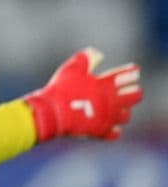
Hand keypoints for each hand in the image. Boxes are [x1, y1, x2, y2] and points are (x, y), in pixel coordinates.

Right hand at [24, 47, 142, 142]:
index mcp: (106, 85)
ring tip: (120, 107)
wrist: (52, 113)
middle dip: (134, 91)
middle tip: (132, 89)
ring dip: (124, 110)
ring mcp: (108, 118)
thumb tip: (98, 53)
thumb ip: (87, 58)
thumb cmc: (61, 89)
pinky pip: (115, 132)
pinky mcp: (101, 132)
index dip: (131, 72)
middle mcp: (112, 102)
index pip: (126, 76)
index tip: (134, 69)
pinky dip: (114, 128)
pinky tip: (110, 125)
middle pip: (135, 96)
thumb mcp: (72, 68)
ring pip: (126, 115)